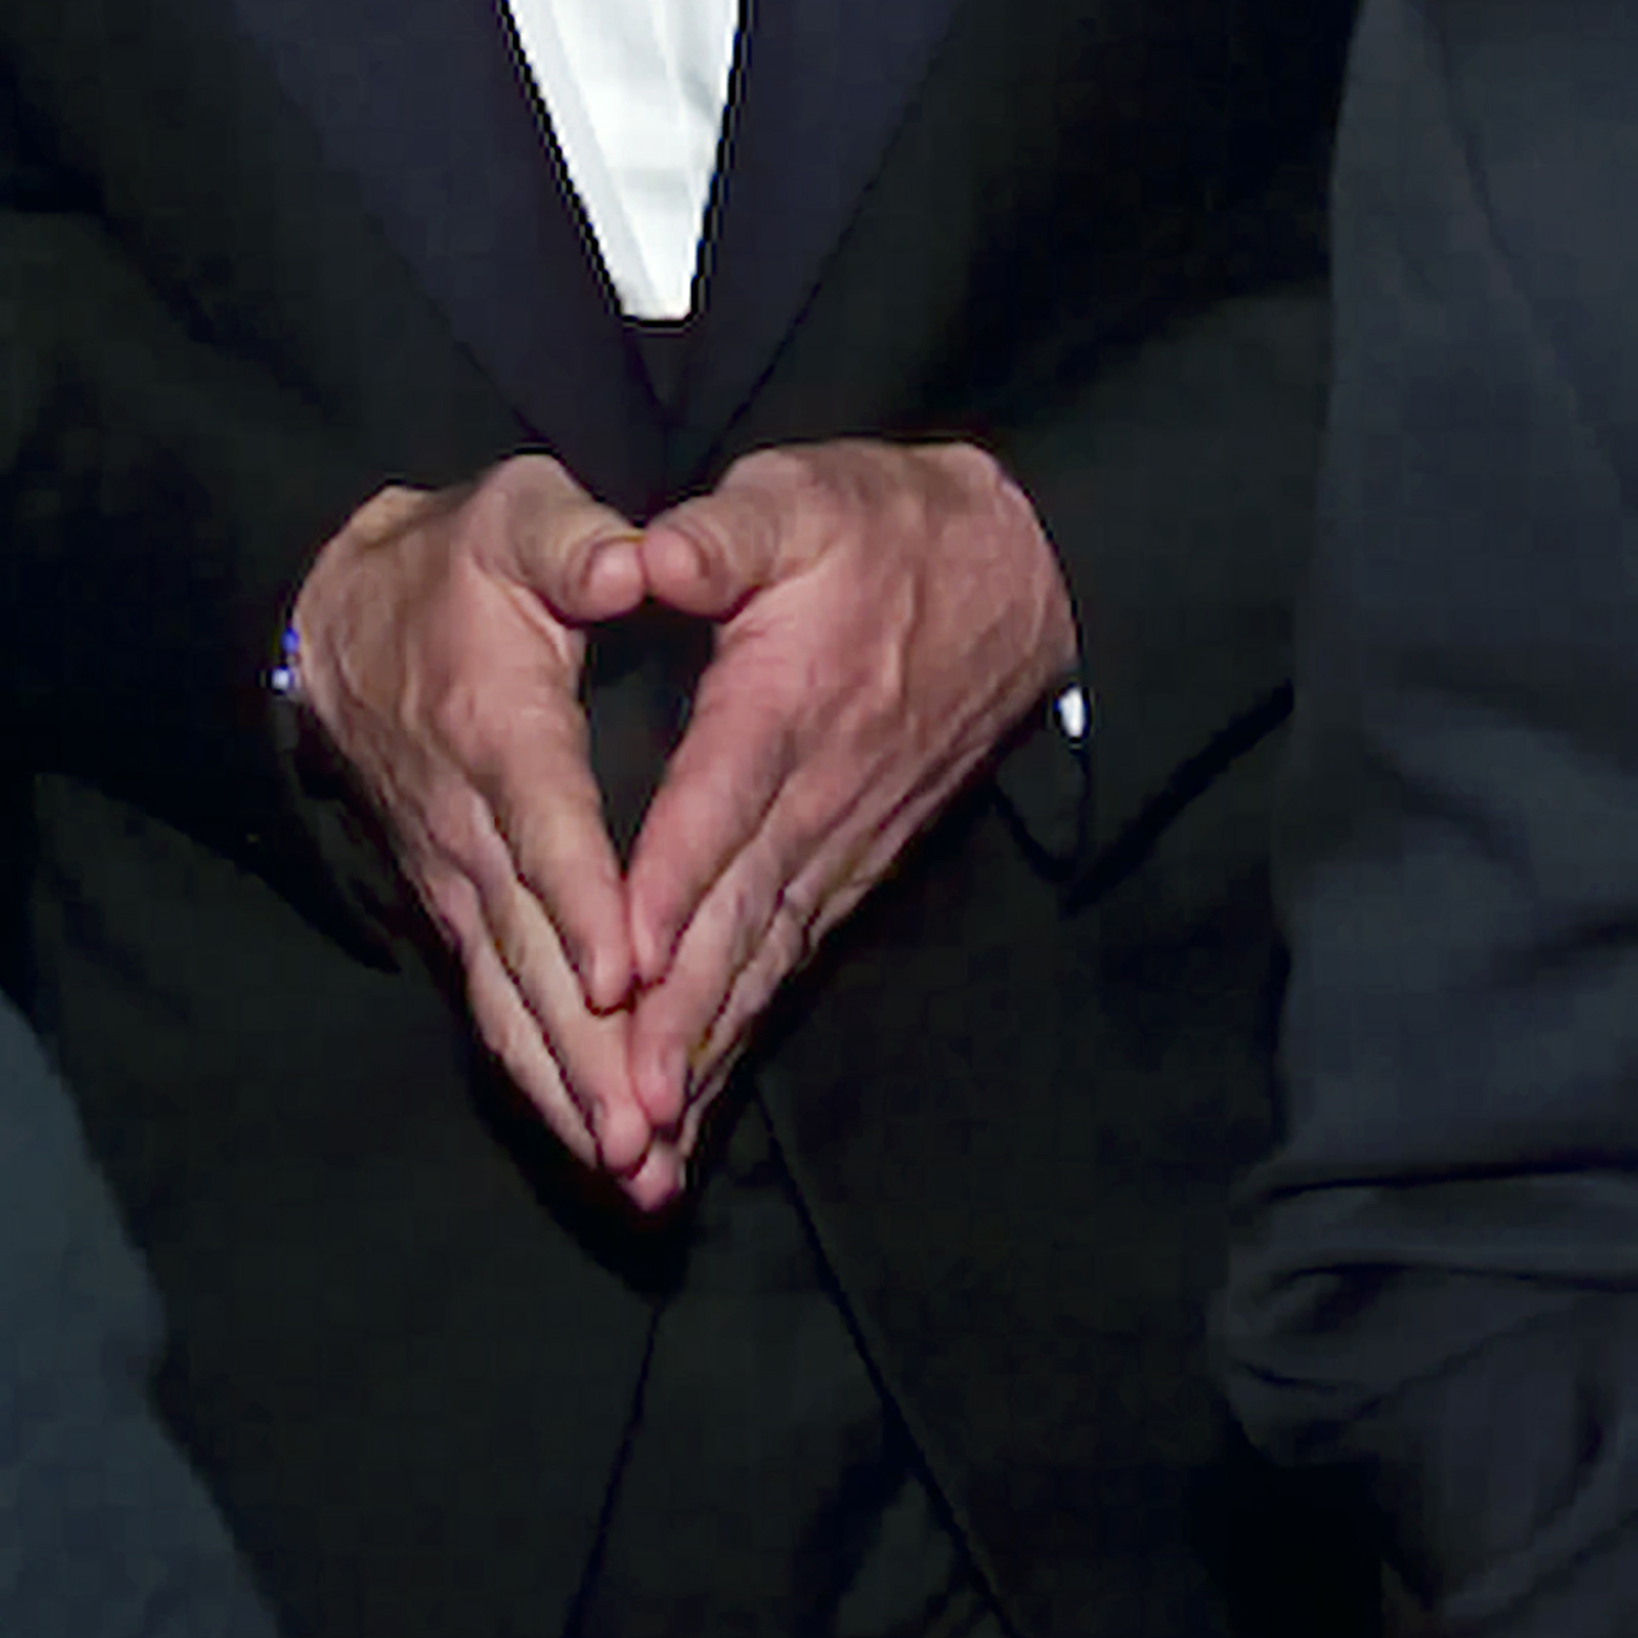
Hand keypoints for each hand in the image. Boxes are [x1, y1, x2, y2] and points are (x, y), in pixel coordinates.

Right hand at [283, 455, 661, 1174]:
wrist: (336, 621)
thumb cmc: (454, 562)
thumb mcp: (515, 515)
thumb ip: (573, 540)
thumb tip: (629, 562)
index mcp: (498, 727)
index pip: (544, 825)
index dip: (581, 900)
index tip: (622, 976)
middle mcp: (469, 827)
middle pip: (530, 950)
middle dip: (586, 1049)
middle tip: (644, 1135)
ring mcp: (456, 882)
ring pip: (511, 1000)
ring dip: (569, 1091)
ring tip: (635, 1173)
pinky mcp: (456, 914)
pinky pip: (496, 1010)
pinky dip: (543, 1086)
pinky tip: (596, 1154)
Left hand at [613, 439, 1076, 1207]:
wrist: (1018, 575)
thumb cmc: (882, 529)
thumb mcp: (799, 496)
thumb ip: (725, 532)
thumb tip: (653, 552)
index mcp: (786, 702)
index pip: (717, 804)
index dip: (668, 882)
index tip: (619, 961)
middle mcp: (817, 794)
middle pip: (737, 919)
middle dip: (678, 1020)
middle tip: (622, 1111)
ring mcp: (841, 841)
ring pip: (763, 959)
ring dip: (707, 1050)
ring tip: (647, 1141)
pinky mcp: (854, 865)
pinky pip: (790, 958)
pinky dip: (742, 1028)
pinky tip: (696, 1092)